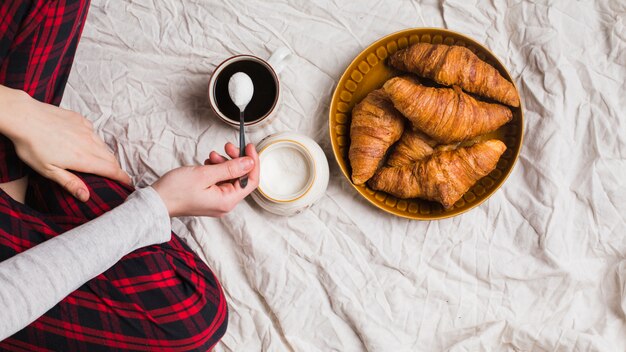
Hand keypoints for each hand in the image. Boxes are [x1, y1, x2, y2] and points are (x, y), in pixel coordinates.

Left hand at [0, 86, 130, 201]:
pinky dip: (94, 141)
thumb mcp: (48, 170)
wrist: (24, 117)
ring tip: (101, 162)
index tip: (129, 182)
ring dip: (105, 155)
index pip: (110, 170)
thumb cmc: (32, 146)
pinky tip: (86, 143)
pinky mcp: (81, 120)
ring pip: (103, 145)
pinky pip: (94, 133)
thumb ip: (70, 182)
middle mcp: (89, 143)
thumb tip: (86, 196)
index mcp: (82, 159)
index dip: (122, 177)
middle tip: (115, 175)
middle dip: (115, 168)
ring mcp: (86, 130)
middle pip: (110, 158)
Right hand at [152, 143, 259, 216]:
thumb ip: (230, 168)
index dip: (253, 162)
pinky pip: (219, 180)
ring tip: (211, 156)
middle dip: (235, 160)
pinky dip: (216, 169)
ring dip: (224, 163)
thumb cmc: (175, 191)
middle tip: (227, 147)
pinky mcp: (209, 196)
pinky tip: (207, 163)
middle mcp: (224, 203)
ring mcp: (216, 200)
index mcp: (227, 201)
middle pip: (241, 178)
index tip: (249, 147)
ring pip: (229, 177)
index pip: (251, 181)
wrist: (155, 202)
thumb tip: (249, 162)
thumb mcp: (205, 174)